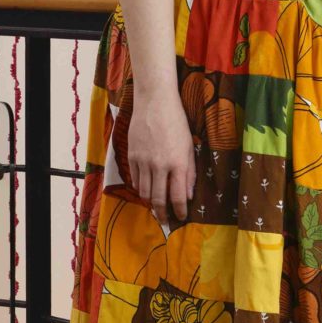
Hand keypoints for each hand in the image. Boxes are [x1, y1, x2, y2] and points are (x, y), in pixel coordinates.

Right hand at [125, 90, 196, 223]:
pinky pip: (134, 179)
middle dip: (162, 213)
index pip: (178, 196)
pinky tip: (145, 189)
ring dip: (149, 202)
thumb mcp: (190, 147)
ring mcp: (143, 161)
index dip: (180, 211)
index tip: (181, 217)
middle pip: (158, 199)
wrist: (155, 102)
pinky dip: (139, 187)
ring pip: (144, 192)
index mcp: (177, 163)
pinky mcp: (131, 155)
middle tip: (165, 220)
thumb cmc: (177, 122)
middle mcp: (159, 165)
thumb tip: (188, 195)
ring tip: (155, 207)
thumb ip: (189, 172)